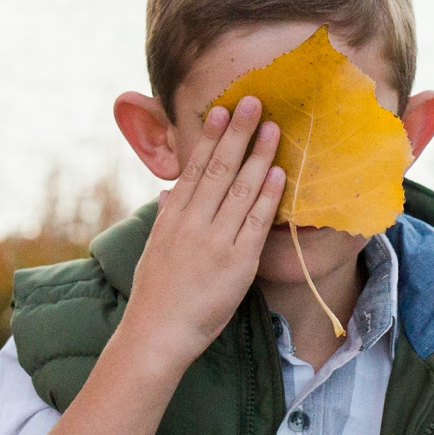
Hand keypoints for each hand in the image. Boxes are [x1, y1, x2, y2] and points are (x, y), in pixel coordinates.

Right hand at [118, 96, 283, 365]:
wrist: (158, 333)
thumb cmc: (157, 294)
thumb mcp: (155, 248)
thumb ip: (166, 218)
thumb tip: (171, 194)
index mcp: (174, 217)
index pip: (195, 167)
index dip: (211, 137)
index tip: (221, 110)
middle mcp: (193, 223)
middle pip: (219, 168)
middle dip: (238, 132)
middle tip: (253, 101)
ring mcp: (215, 241)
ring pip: (240, 189)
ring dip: (258, 155)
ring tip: (273, 128)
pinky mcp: (237, 263)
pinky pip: (256, 222)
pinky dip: (268, 196)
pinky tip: (279, 173)